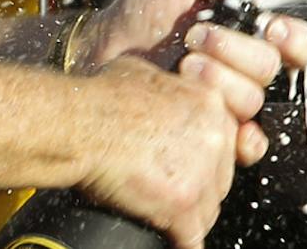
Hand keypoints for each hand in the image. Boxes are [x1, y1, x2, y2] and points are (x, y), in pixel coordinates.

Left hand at [74, 0, 306, 163]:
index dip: (292, 37)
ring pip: (253, 100)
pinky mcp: (210, 132)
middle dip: (234, 50)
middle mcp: (241, 69)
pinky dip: (242, 138)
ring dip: (219, 80)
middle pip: (271, 68)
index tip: (268, 27)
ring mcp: (227, 102)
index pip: (295, 41)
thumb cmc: (137, 17)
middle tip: (196, 38)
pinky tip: (220, 123)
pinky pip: (247, 146)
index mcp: (245, 34)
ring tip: (183, 66)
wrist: (99, 52)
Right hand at [80, 57, 240, 248]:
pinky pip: (192, 236)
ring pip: (209, 209)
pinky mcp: (182, 201)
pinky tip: (174, 242)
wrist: (80, 124)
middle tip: (175, 194)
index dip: (209, 160)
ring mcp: (202, 171)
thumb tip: (161, 95)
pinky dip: (183, 242)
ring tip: (168, 218)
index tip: (194, 168)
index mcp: (210, 104)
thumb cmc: (101, 97)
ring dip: (190, 217)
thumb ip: (170, 87)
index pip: (226, 142)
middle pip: (222, 178)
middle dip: (200, 189)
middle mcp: (215, 135)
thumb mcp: (147, 74)